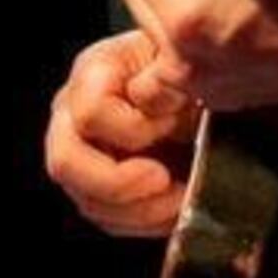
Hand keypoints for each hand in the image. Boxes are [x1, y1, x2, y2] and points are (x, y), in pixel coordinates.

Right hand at [44, 29, 199, 237]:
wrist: (211, 86)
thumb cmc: (196, 65)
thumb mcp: (188, 55)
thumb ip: (167, 71)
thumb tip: (145, 97)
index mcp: (94, 71)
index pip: (91, 114)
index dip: (135, 129)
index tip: (175, 123)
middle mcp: (74, 114)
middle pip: (66, 163)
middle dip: (119, 184)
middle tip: (165, 180)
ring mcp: (81, 154)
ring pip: (87, 200)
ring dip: (141, 210)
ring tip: (182, 198)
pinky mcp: (98, 187)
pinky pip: (108, 219)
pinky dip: (145, 221)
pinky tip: (177, 207)